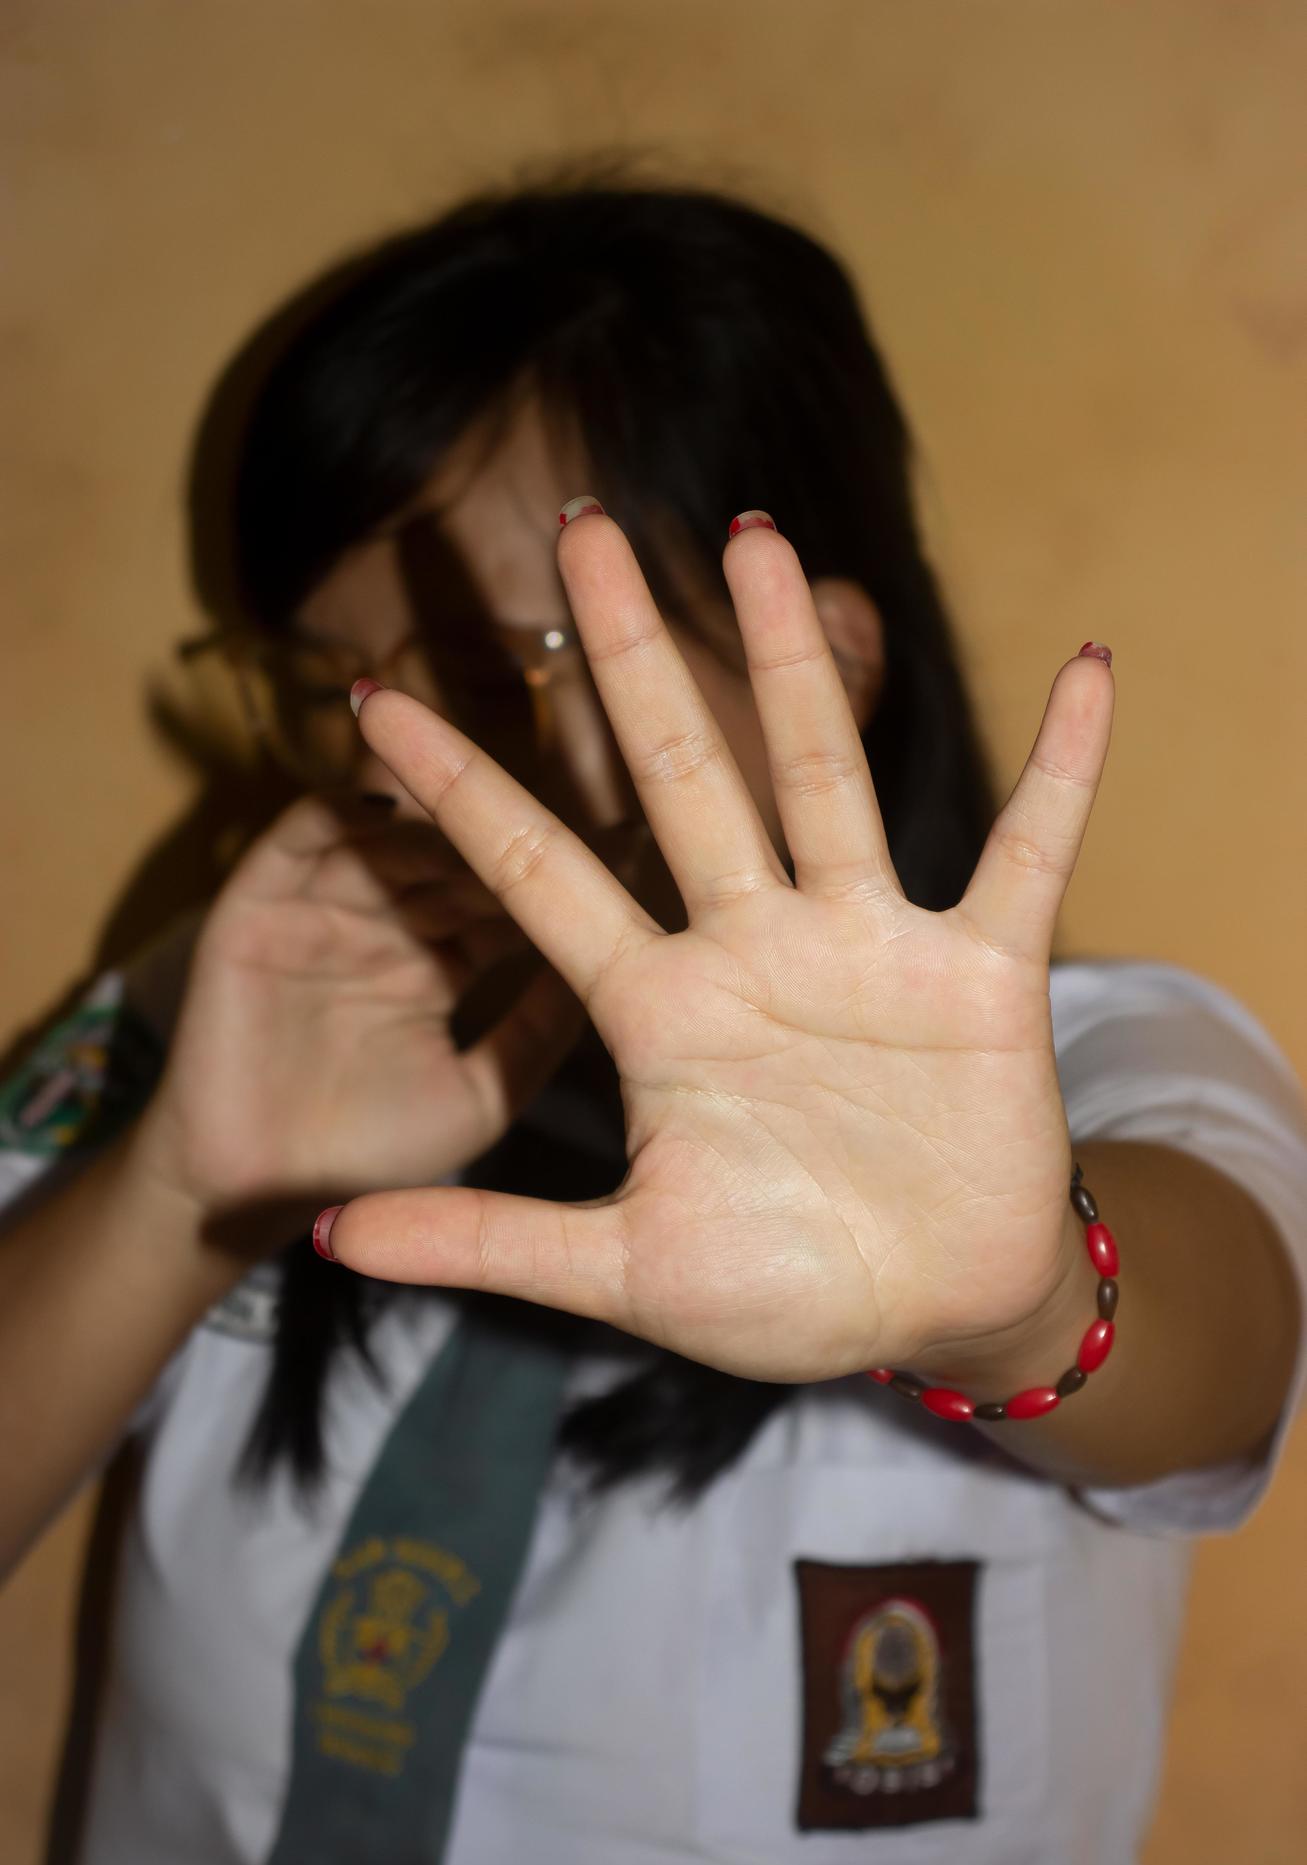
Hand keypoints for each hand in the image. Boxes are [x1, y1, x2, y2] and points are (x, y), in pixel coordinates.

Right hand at [140, 793, 639, 1238]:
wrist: (255, 1198)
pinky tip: (391, 800)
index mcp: (443, 959)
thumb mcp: (486, 1090)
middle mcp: (386, 919)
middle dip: (512, 813)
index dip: (569, 863)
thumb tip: (625, 955)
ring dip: (436, 806)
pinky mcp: (257, 905)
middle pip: (456, 841)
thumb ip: (541, 1029)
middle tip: (571, 780)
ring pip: (388, 827)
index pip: (513, 889)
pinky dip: (342, 808)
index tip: (635, 836)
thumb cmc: (372, 1153)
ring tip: (492, 788)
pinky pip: (301, 835)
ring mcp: (323, 906)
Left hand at [324, 508, 1112, 1383]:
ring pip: (823, 776)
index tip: (371, 702)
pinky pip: (1030, 852)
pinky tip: (1089, 671)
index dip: (458, 791)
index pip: (539, 873)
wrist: (933, 1310)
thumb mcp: (625, 1267)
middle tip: (576, 524)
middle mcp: (752, 947)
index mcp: (659, 1009)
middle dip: (628, 653)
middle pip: (678, 773)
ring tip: (756, 539)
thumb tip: (327, 1238)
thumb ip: (490, 1240)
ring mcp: (867, 944)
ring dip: (796, 664)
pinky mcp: (980, 968)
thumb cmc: (781, 1288)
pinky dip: (1065, 771)